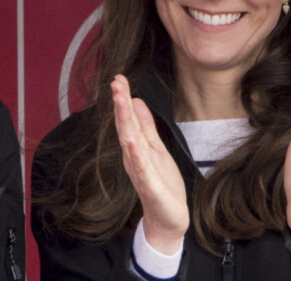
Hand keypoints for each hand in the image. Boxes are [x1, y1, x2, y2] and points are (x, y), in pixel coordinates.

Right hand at [111, 75, 188, 254]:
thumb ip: (146, 127)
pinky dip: (135, 154)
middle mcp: (134, 157)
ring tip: (122, 102)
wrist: (168, 219)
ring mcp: (141, 171)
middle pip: (126, 126)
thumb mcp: (156, 148)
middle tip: (116, 82)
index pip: (128, 119)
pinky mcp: (150, 186)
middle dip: (121, 104)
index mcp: (137, 147)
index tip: (119, 78)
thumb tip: (137, 101)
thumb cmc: (162, 183)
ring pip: (131, 143)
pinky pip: (142, 168)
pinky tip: (130, 141)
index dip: (124, 98)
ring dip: (125, 122)